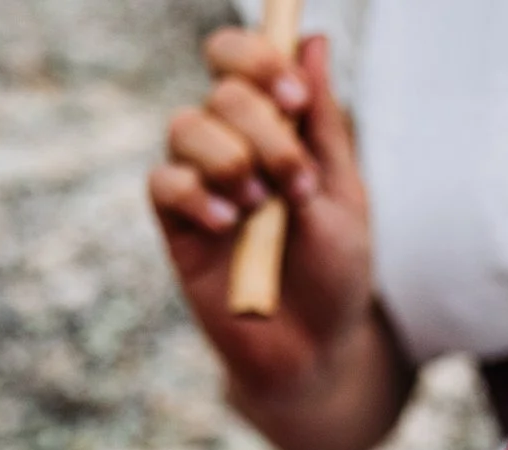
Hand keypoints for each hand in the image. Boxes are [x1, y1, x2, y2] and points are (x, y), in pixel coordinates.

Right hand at [148, 29, 380, 408]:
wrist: (315, 351)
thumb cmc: (335, 273)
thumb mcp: (343, 194)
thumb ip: (323, 122)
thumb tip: (315, 40)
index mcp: (273, 127)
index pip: (241, 59)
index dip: (259, 58)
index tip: (292, 95)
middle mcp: (231, 146)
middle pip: (221, 91)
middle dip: (264, 128)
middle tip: (294, 182)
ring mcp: (202, 185)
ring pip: (185, 127)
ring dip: (230, 158)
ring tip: (261, 206)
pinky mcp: (177, 228)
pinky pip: (164, 184)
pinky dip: (197, 196)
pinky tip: (228, 226)